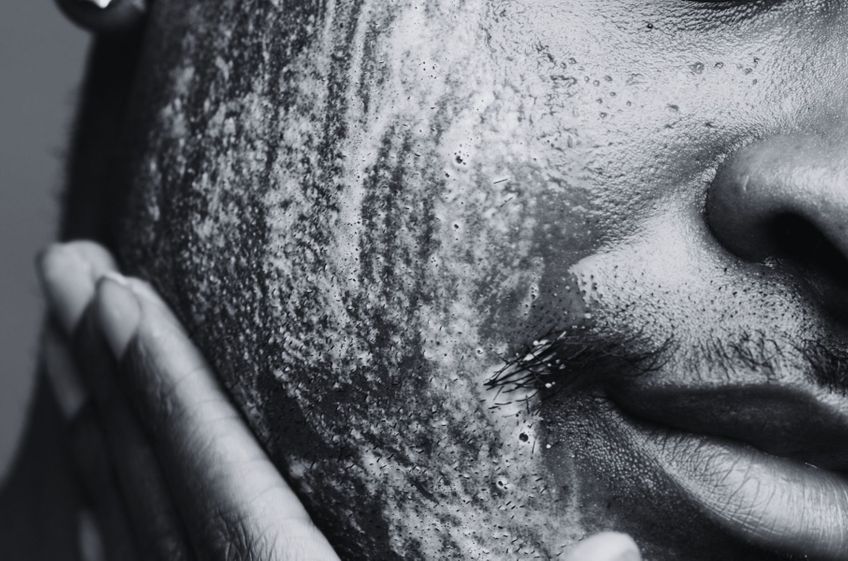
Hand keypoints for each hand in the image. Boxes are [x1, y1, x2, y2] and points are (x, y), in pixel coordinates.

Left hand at [37, 240, 640, 560]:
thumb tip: (614, 547)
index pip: (222, 482)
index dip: (170, 389)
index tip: (123, 299)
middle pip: (150, 479)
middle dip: (103, 370)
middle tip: (65, 268)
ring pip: (125, 517)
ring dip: (97, 423)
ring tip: (70, 340)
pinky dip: (108, 503)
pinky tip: (96, 468)